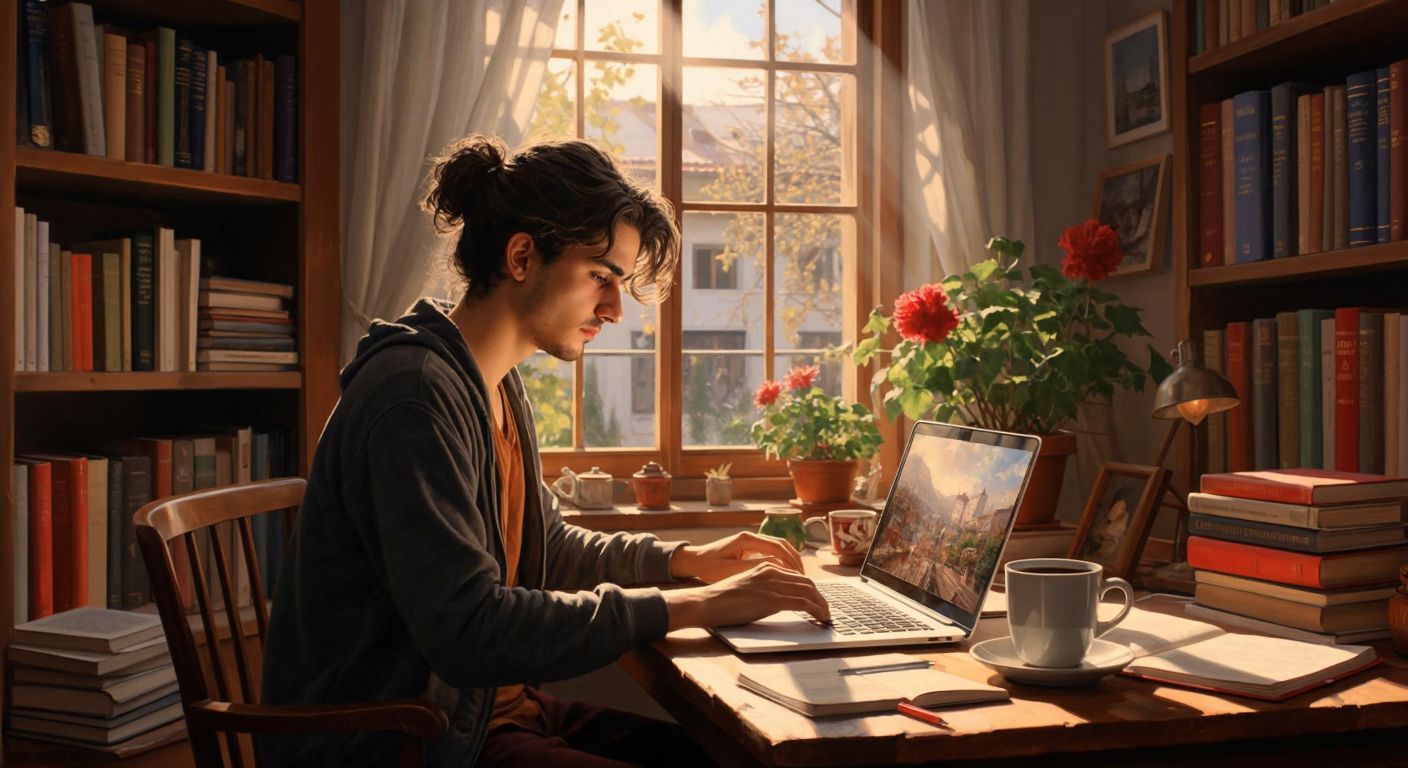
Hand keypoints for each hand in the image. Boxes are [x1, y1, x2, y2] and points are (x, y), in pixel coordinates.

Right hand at [663, 562, 829, 629]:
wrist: (707, 602)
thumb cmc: (724, 599)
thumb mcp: (749, 587)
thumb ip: (767, 589)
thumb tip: (783, 602)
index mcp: (766, 566)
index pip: (798, 576)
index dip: (813, 590)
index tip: (818, 601)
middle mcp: (772, 571)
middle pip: (807, 582)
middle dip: (821, 598)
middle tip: (827, 611)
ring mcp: (772, 584)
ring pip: (809, 591)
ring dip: (822, 605)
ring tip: (827, 616)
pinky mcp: (771, 598)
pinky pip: (802, 603)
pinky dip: (816, 610)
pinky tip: (821, 618)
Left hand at [669, 531, 803, 583]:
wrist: (694, 560)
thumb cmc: (708, 566)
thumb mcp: (730, 570)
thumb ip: (752, 568)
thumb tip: (776, 568)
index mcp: (747, 539)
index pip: (777, 547)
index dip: (790, 561)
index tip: (800, 575)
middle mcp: (752, 537)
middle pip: (782, 545)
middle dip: (796, 560)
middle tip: (805, 578)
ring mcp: (752, 542)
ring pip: (779, 548)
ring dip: (791, 561)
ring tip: (800, 578)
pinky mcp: (751, 549)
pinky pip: (773, 553)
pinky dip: (783, 563)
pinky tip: (788, 576)